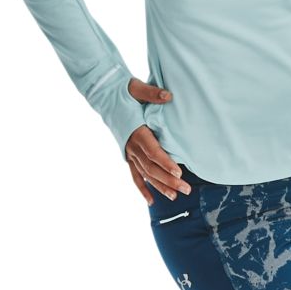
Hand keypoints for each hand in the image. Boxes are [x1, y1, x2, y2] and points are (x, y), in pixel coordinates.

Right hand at [123, 78, 191, 203]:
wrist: (104, 95)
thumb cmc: (123, 90)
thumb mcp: (136, 87)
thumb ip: (152, 93)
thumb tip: (168, 95)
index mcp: (136, 131)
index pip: (152, 151)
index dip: (165, 163)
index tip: (179, 172)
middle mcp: (131, 145)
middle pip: (152, 167)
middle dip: (169, 180)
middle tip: (186, 189)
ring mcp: (129, 152)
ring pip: (146, 174)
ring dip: (160, 187)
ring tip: (176, 196)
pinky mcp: (127, 155)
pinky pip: (135, 176)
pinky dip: (142, 189)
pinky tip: (151, 201)